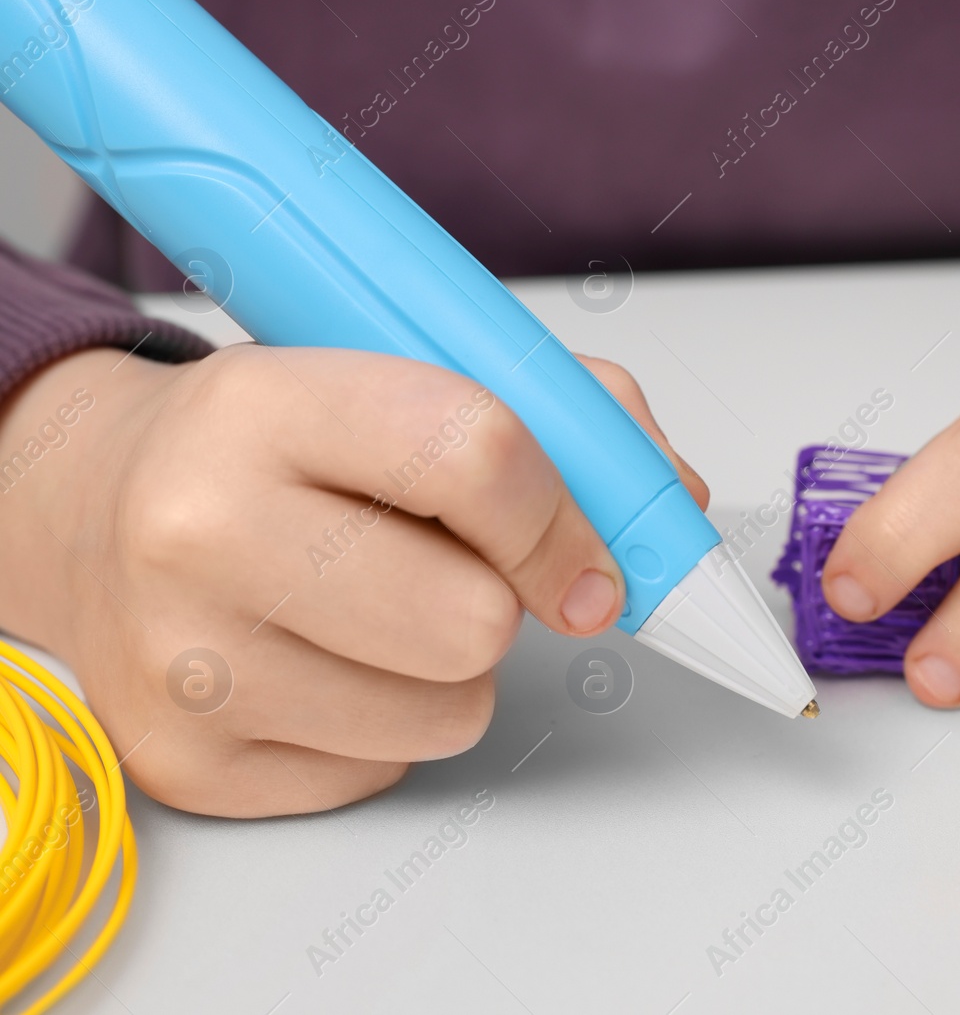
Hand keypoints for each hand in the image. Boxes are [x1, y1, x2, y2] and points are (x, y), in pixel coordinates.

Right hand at [0, 345, 705, 815]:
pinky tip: (325, 660)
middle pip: (472, 621)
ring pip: (450, 713)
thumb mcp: (399, 374)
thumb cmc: (280, 444)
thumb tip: (674, 504)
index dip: (566, 517)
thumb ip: (562, 417)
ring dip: (454, 671)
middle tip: (458, 571)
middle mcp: (199, 531)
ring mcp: (184, 662)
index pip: (476, 454)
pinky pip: (386, 770)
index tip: (592, 557)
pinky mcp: (188, 762)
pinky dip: (387, 724)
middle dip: (503, 604)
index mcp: (264, 403)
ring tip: (379, 609)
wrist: (101, 508)